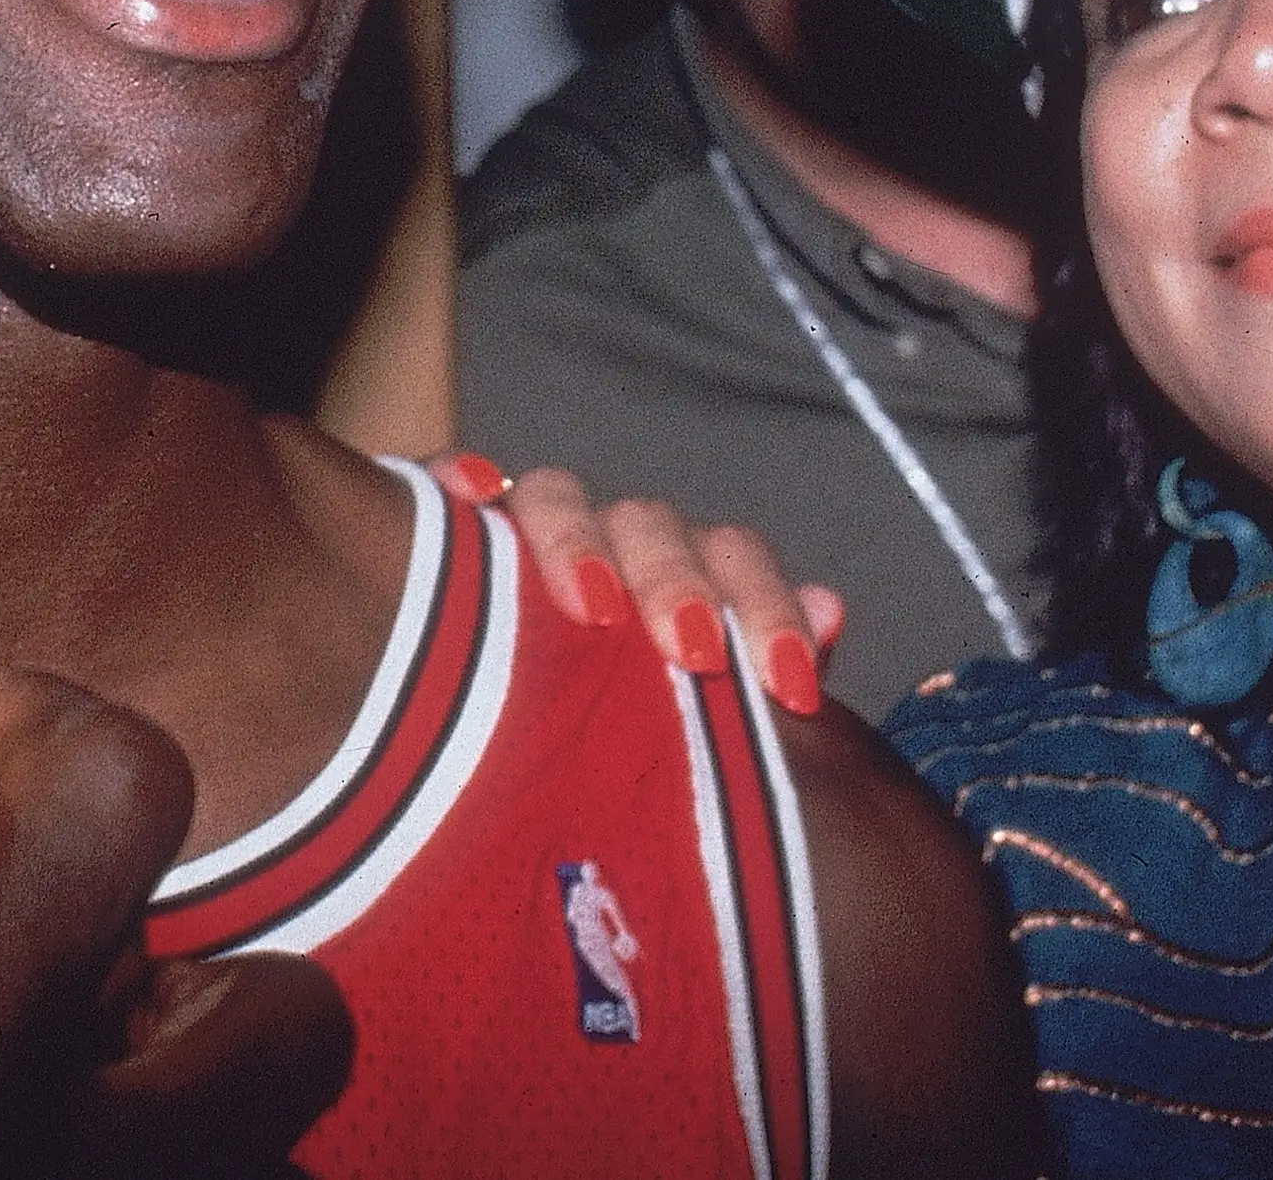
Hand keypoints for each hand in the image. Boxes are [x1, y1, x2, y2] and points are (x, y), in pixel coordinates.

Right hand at [434, 453, 843, 715]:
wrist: (505, 794)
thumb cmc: (632, 755)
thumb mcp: (710, 731)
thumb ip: (767, 670)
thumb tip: (828, 611)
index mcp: (681, 584)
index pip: (734, 558)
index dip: (767, 609)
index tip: (790, 686)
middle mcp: (609, 546)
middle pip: (650, 523)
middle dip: (675, 580)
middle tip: (691, 653)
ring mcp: (525, 536)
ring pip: (555, 497)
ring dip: (577, 541)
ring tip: (591, 605)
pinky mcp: (443, 536)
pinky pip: (446, 485)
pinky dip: (457, 478)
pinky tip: (471, 492)